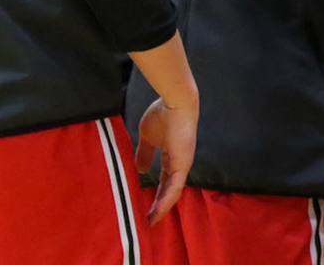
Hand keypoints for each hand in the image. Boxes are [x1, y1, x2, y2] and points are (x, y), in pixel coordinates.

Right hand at [136, 93, 197, 224]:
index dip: (156, 195)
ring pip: (173, 192)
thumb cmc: (162, 114)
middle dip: (159, 207)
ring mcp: (183, 164)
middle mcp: (179, 164)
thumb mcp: (148, 137)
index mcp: (171, 157)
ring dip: (162, 208)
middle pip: (169, 191)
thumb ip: (145, 153)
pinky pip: (175, 186)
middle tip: (148, 222)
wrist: (175, 101)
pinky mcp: (183, 163)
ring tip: (151, 221)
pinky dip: (167, 199)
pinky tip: (158, 210)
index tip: (146, 208)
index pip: (164, 181)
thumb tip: (140, 169)